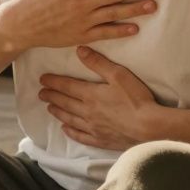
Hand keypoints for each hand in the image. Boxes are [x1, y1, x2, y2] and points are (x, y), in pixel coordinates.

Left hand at [38, 46, 159, 150]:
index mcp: (90, 95)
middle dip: (51, 96)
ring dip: (58, 112)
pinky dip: (71, 132)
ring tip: (49, 108)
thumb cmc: (136, 99)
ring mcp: (93, 128)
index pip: (67, 86)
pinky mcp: (101, 140)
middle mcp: (87, 112)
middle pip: (65, 102)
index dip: (53, 82)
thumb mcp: (119, 75)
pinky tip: (65, 129)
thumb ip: (98, 63)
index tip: (42, 79)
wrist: (149, 128)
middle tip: (40, 93)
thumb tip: (80, 50)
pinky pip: (80, 136)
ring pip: (70, 119)